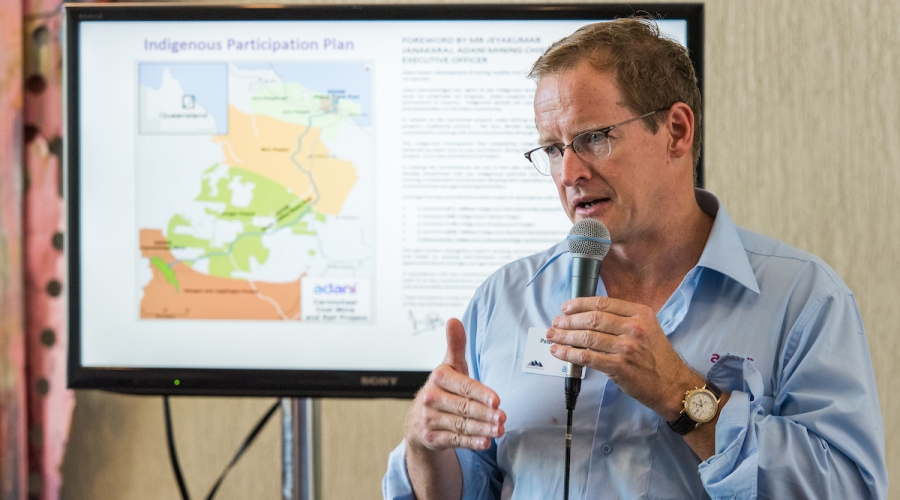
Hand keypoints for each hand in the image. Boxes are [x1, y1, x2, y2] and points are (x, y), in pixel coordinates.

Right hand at [405, 318, 505, 451]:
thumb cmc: (444, 388)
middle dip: (485, 414)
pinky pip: (455, 440)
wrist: (418, 419)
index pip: (464, 386)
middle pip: (463, 407)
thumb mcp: (449, 366)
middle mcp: (431, 398)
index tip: (497, 400)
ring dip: (482, 429)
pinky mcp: (431, 437)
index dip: (481, 394)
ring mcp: (430, 419)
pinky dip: (471, 442)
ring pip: (461, 425)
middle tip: (503, 417)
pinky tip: (486, 442)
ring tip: (500, 430)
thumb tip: (453, 320)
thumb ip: (455, 345)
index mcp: (438, 378)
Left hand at [546, 296, 699, 419]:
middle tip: (555, 323)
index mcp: (640, 313)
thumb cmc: (657, 357)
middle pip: (592, 319)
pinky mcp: (619, 366)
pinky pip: (587, 357)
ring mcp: (626, 347)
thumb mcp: (647, 328)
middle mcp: (634, 327)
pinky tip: (558, 352)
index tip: (566, 308)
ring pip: (587, 337)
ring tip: (552, 336)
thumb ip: (623, 319)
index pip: (603, 303)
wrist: (672, 385)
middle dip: (568, 321)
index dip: (579, 304)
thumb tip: (590, 315)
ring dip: (565, 336)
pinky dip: (568, 354)